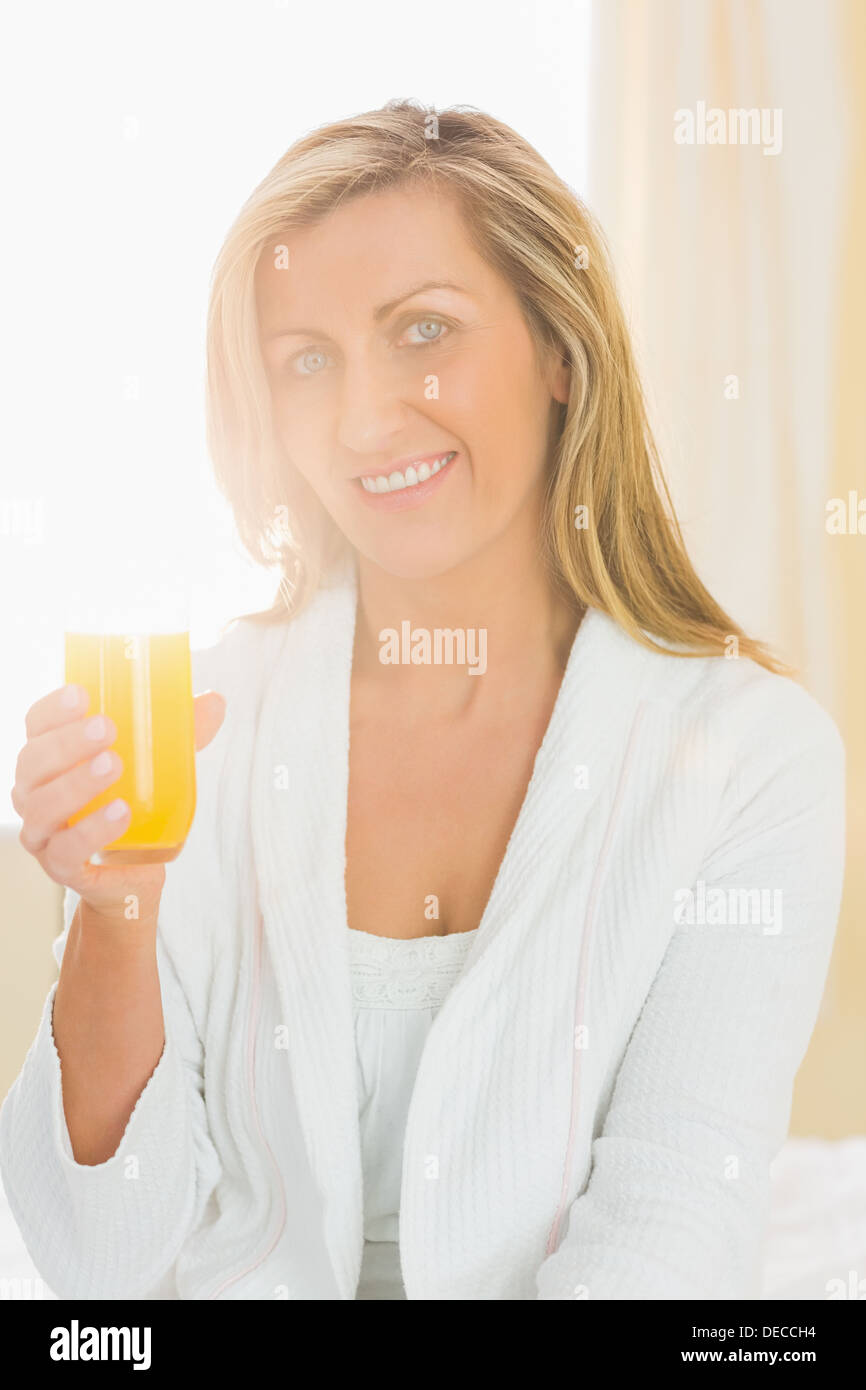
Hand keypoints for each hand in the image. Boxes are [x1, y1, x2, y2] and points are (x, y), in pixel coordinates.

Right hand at [11, 685, 225, 926]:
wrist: (132, 868)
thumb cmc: (133, 801)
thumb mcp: (157, 764)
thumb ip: (181, 733)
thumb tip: (215, 701)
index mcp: (51, 757)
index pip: (37, 724)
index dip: (54, 708)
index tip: (83, 694)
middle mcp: (34, 791)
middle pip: (34, 761)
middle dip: (68, 742)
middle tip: (108, 729)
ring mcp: (42, 831)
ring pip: (42, 806)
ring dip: (77, 784)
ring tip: (114, 766)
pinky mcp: (60, 866)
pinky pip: (66, 850)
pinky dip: (92, 830)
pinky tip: (121, 814)